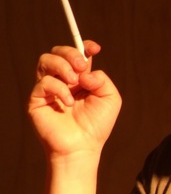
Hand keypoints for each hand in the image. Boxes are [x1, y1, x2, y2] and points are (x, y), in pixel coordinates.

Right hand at [28, 41, 121, 159]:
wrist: (82, 147)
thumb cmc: (97, 126)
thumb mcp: (110, 99)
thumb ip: (102, 79)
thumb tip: (84, 72)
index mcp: (80, 79)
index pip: (77, 54)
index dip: (84, 46)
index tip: (95, 48)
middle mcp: (63, 81)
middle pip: (58, 52)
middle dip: (71, 53)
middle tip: (82, 67)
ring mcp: (48, 89)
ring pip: (46, 60)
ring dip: (62, 65)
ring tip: (74, 82)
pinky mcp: (37, 99)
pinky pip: (44, 82)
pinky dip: (59, 89)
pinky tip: (69, 103)